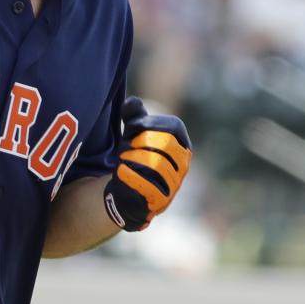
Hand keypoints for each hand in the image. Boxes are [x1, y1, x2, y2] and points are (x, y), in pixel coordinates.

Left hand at [103, 97, 191, 230]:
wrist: (126, 188)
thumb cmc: (134, 155)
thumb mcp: (132, 133)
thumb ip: (133, 115)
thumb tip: (132, 103)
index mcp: (182, 143)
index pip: (174, 126)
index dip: (150, 123)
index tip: (132, 126)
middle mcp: (184, 163)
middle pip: (166, 144)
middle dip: (141, 141)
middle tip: (126, 146)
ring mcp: (175, 183)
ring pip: (158, 165)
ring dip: (134, 159)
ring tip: (123, 159)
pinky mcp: (162, 200)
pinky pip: (149, 187)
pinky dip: (131, 176)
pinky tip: (120, 171)